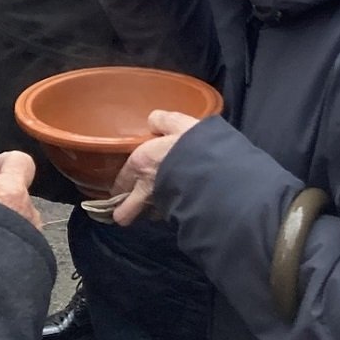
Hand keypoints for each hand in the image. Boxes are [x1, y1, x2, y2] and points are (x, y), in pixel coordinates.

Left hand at [110, 110, 200, 224]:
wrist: (218, 173)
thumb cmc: (194, 146)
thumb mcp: (178, 123)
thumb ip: (162, 121)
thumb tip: (154, 121)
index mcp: (139, 164)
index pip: (120, 182)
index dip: (120, 184)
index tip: (122, 185)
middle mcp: (144, 190)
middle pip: (124, 214)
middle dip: (123, 212)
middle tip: (126, 208)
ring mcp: (161, 208)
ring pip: (147, 217)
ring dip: (149, 213)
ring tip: (155, 207)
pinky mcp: (178, 217)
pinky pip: (167, 218)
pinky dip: (169, 213)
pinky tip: (177, 205)